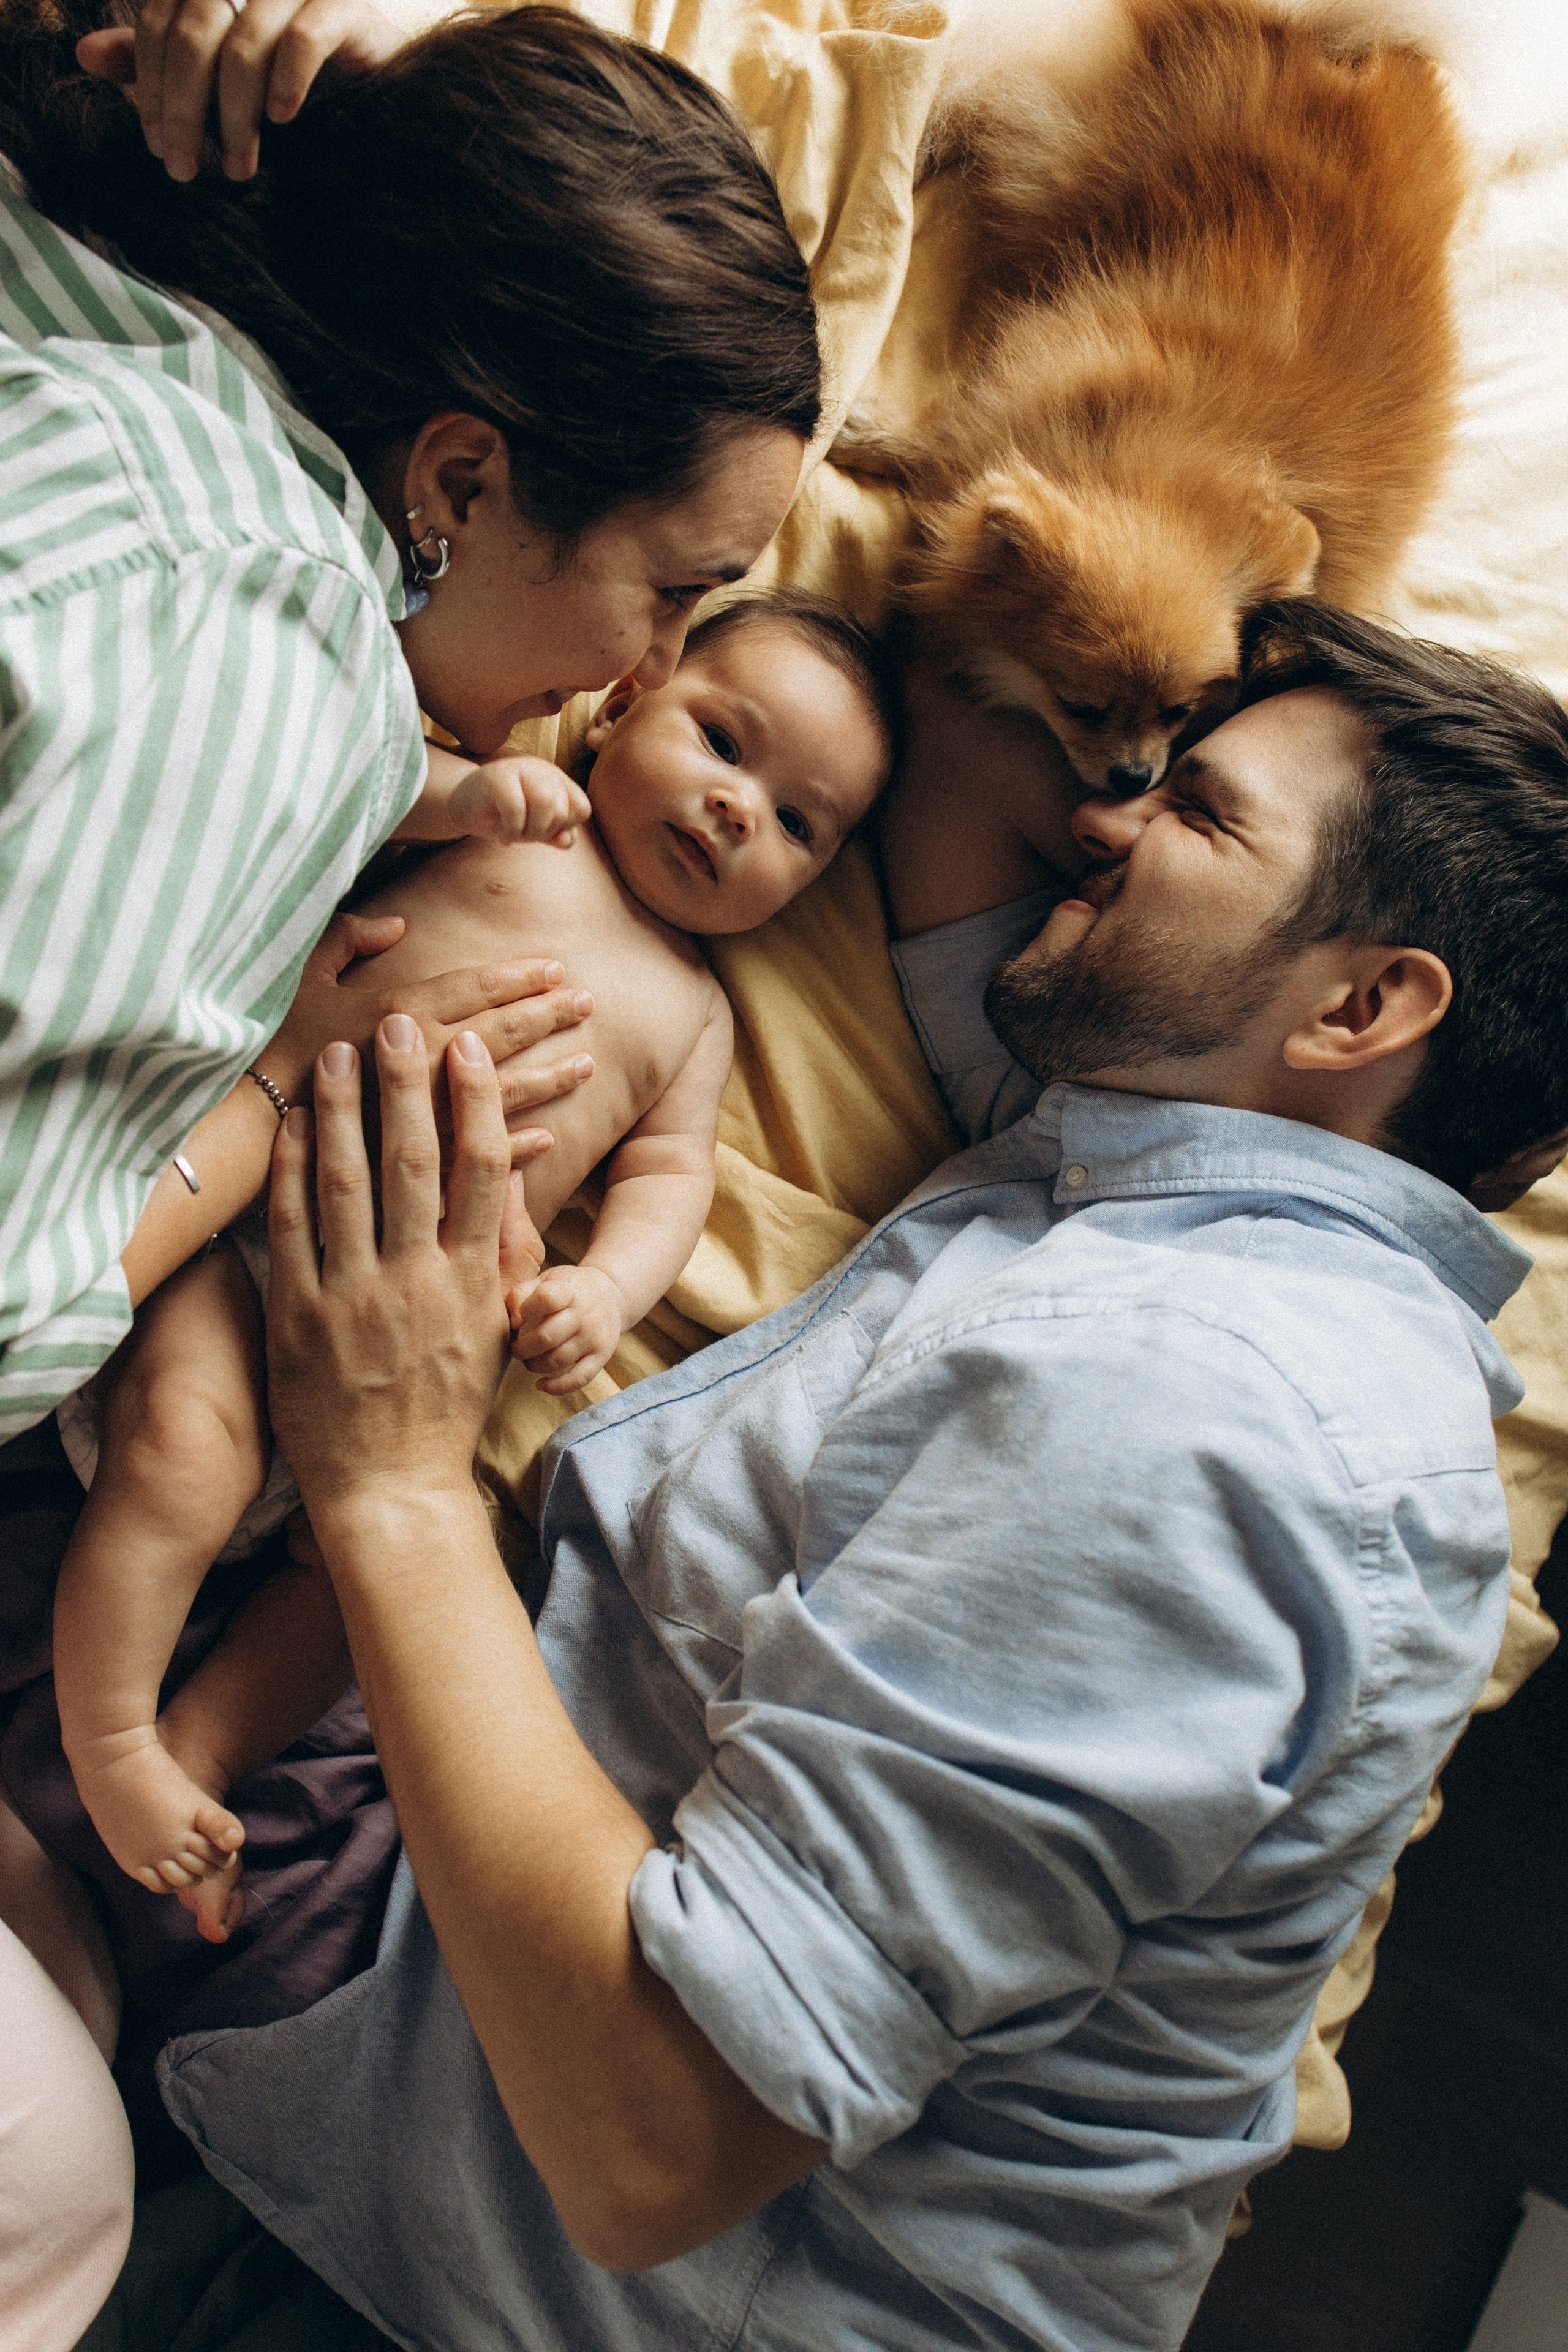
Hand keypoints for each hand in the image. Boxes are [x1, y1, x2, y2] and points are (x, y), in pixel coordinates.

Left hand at [76, 0, 401, 184]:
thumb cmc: (288, 77)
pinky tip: (282, 120)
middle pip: (193, 34)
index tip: (158, 147)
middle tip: (187, 169)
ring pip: (243, 44)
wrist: (375, 78)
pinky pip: (305, 38)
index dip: (149, 87)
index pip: (158, 24)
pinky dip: (288, 81)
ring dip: (234, 116)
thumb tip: (84, 55)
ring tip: (239, 168)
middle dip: (184, 109)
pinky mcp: (345, 7)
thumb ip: (154, 60)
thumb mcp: (212, 74)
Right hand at [263, 911, 593, 1161]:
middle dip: (548, 1016)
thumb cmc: (267, 1045)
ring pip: (503, 1093)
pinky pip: (477, 1153)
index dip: (518, 977)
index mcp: (397, 1012)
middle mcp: (421, 1061)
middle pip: (500, 1033)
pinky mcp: (419, 1160)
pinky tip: (549, 1139)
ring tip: (586, 1066)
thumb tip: (398, 924)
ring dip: (549, 1078)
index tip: (556, 969)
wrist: (239, 1129)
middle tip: (588, 1004)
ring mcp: (424, 1114)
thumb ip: (346, 939)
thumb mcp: (302, 979)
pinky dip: (516, 1147)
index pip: (474, 988)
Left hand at [267, 1023, 537, 1517]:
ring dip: (343, 1111)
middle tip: (401, 1019)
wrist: (392, 1488)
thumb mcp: (499, 1323)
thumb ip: (506, 1246)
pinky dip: (290, 1172)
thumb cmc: (450, 1400)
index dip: (476, 1100)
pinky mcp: (300, 1318)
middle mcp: (418, 1282)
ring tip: (338, 1051)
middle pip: (415, 1162)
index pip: (481, 1170)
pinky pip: (293, 1230)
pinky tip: (291, 1125)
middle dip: (407, 1084)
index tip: (469, 1045)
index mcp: (473, 1280)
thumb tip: (512, 1165)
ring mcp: (355, 1299)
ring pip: (348, 1184)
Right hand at [447, 757, 592, 847]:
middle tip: (523, 834)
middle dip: (543, 833)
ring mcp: (519, 769)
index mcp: (557, 779)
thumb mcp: (535, 828)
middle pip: (562, 810)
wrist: (464, 805)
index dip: (565, 828)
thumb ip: (556, 834)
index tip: (543, 831)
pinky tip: (501, 832)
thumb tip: (568, 841)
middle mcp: (542, 770)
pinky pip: (516, 811)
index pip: (581, 809)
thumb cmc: (504, 816)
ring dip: (529, 832)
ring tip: (514, 833)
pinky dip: (510, 831)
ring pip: (545, 805)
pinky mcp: (497, 777)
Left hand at [507, 1264, 627, 1395]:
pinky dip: (556, 1387)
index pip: (546, 1299)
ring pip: (557, 1360)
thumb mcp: (547, 1280)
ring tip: (528, 1360)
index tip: (515, 1320)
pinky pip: (579, 1379)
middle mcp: (584, 1314)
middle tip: (516, 1348)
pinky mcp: (601, 1356)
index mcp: (568, 1291)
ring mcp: (594, 1337)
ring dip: (534, 1365)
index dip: (523, 1311)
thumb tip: (511, 1323)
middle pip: (546, 1337)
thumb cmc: (569, 1289)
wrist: (612, 1295)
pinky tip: (541, 1384)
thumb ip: (521, 1294)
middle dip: (522, 1348)